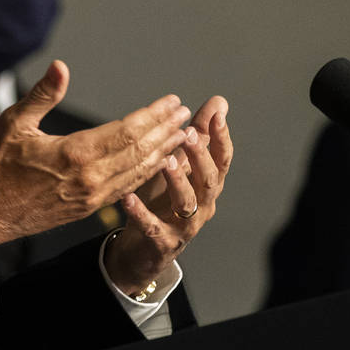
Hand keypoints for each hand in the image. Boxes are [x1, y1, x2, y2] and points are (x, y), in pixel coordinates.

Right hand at [0, 61, 190, 249]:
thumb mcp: (13, 123)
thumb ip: (43, 94)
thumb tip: (61, 66)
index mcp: (74, 154)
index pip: (127, 131)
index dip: (153, 115)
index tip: (172, 102)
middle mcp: (91, 177)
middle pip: (141, 150)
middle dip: (167, 130)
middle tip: (186, 114)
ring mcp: (93, 196)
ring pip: (140, 171)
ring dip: (164, 151)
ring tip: (183, 135)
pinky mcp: (91, 207)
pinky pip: (129, 187)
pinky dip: (149, 172)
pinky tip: (160, 163)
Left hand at [103, 95, 232, 294]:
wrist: (145, 247)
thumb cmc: (164, 200)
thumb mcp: (180, 165)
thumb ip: (198, 136)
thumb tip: (218, 102)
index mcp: (207, 184)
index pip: (221, 159)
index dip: (221, 137)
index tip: (217, 113)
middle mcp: (202, 204)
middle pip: (209, 180)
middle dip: (201, 156)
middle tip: (189, 134)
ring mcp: (184, 225)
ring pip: (187, 203)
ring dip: (178, 181)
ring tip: (165, 161)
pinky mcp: (162, 241)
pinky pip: (152, 227)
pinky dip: (140, 212)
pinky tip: (128, 197)